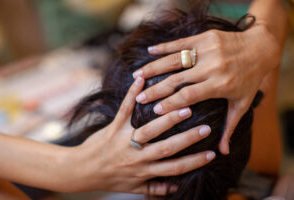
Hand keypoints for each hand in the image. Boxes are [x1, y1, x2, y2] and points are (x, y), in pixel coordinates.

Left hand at [65, 77, 214, 194]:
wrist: (81, 171)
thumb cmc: (109, 179)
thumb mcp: (133, 189)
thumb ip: (155, 189)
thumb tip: (176, 188)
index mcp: (144, 171)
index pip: (175, 168)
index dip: (194, 162)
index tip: (212, 153)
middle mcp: (137, 157)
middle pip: (166, 148)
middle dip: (187, 139)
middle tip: (205, 128)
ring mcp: (125, 140)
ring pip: (149, 130)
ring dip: (166, 119)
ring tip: (184, 107)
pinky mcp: (114, 127)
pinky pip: (124, 110)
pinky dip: (132, 94)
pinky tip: (141, 80)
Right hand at [133, 24, 282, 154]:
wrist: (260, 48)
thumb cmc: (249, 79)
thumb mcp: (241, 104)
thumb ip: (230, 127)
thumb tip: (222, 153)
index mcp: (221, 84)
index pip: (189, 96)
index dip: (171, 103)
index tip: (154, 110)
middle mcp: (213, 66)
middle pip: (178, 80)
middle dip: (156, 89)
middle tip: (140, 98)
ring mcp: (208, 50)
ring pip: (175, 60)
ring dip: (154, 68)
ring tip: (137, 75)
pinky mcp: (206, 37)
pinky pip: (181, 42)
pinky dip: (164, 47)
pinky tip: (149, 50)